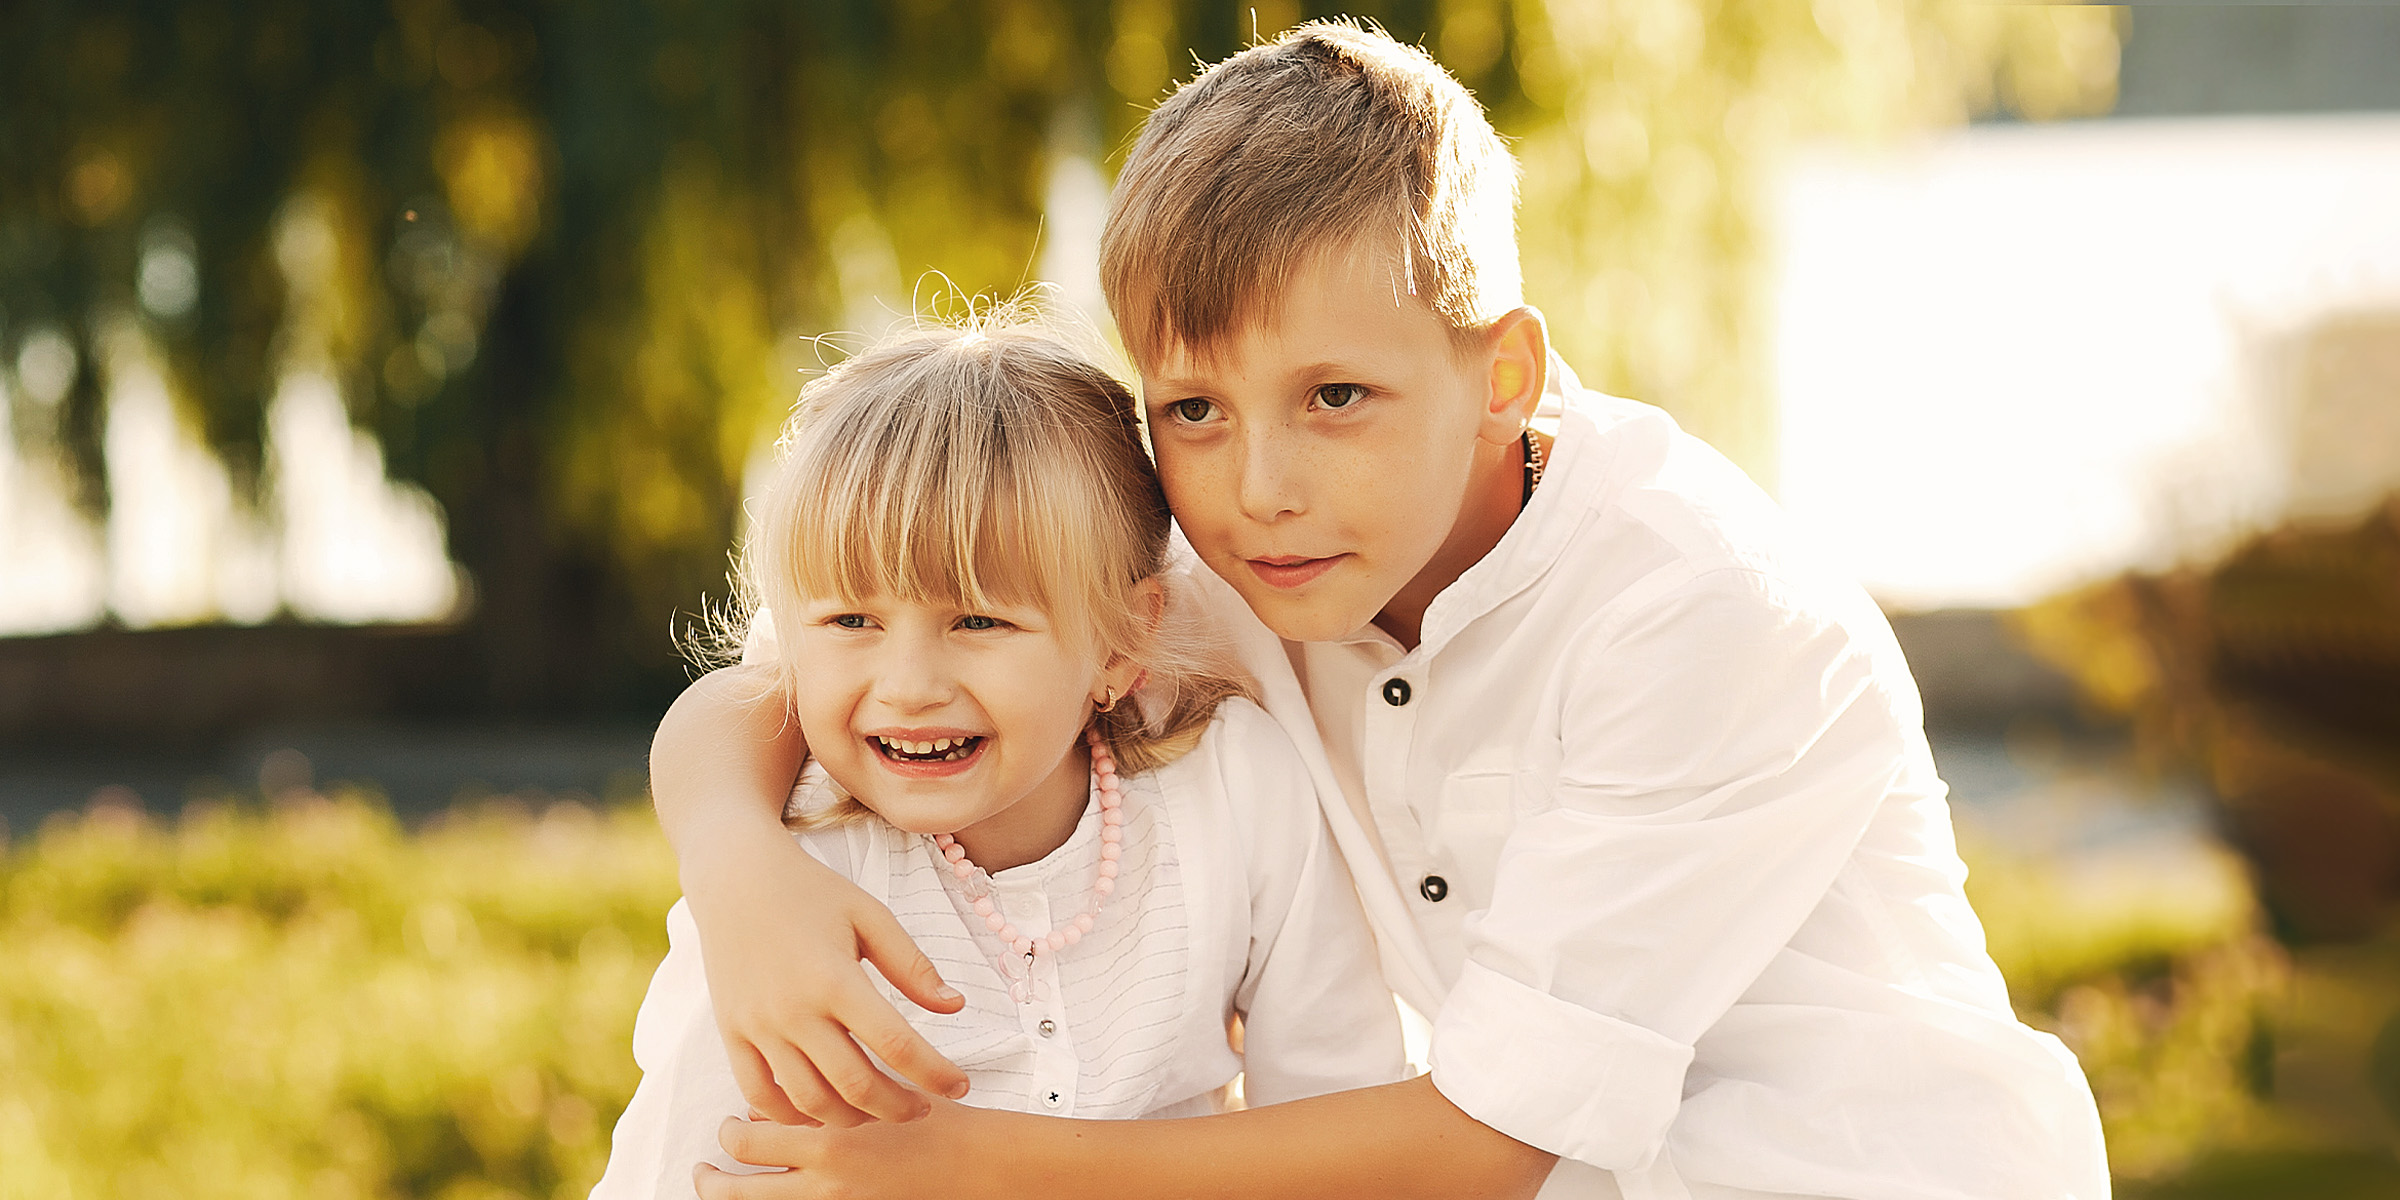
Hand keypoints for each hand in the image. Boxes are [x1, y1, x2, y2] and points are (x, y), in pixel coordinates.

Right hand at [682, 827, 971, 1125]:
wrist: (735, 879)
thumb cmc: (811, 893)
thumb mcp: (870, 916)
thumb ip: (912, 965)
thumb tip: (955, 1007)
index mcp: (836, 979)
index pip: (896, 1044)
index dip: (935, 1073)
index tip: (960, 1086)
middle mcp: (794, 1011)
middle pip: (855, 1086)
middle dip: (898, 1108)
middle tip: (923, 1109)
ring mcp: (759, 1027)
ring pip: (809, 1101)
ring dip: (851, 1118)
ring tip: (877, 1110)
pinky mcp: (732, 1034)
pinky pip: (760, 1095)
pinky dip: (792, 1115)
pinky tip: (822, 1110)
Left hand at [694, 1101, 1000, 1199]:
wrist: (980, 1167)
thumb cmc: (934, 1120)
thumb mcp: (877, 1093)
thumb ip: (824, 1095)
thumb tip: (770, 1105)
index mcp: (828, 1143)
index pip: (747, 1142)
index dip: (729, 1132)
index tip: (731, 1121)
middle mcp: (824, 1183)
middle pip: (737, 1191)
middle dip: (712, 1178)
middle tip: (704, 1166)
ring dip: (733, 1197)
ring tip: (721, 1184)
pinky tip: (774, 1191)